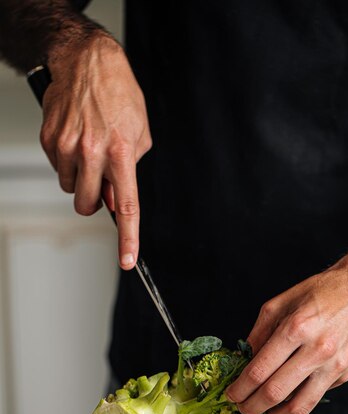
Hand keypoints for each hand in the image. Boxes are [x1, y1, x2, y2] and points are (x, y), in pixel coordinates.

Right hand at [40, 31, 151, 269]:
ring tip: (89, 148)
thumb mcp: (139, 133)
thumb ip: (130, 170)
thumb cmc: (118, 95)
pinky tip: (75, 137)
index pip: (126, 207)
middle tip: (99, 184)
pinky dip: (67, 160)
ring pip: (70, 187)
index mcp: (122, 153)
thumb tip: (114, 198)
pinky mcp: (49, 139)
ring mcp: (67, 146)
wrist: (87, 61)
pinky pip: (57, 167)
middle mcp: (93, 152)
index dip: (128, 238)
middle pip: (87, 205)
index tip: (127, 260)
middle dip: (93, 202)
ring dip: (80, 178)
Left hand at [226, 260, 347, 413]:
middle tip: (241, 409)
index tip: (231, 394)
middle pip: (275, 392)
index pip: (259, 370)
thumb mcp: (282, 301)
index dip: (240, 388)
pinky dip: (298, 401)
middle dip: (251, 406)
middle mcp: (317, 349)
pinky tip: (287, 398)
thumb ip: (259, 331)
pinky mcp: (345, 374)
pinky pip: (316, 396)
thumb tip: (245, 360)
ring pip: (300, 406)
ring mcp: (334, 365)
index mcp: (296, 327)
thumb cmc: (322, 291)